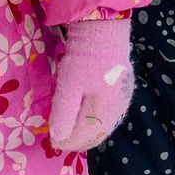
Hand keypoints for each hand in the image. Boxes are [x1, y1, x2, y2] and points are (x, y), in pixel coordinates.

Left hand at [47, 17, 134, 151]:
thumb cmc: (84, 59)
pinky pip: (108, 117)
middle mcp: (117, 111)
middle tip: (58, 138)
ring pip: (103, 128)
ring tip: (69, 131)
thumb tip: (57, 138)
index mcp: (105, 111)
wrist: (104, 32)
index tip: (51, 140)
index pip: (84, 137)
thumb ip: (64, 113)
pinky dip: (95, 123)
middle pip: (96, 136)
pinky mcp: (123, 92)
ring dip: (86, 133)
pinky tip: (85, 118)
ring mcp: (122, 102)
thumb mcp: (69, 85)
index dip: (66, 142)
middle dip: (76, 140)